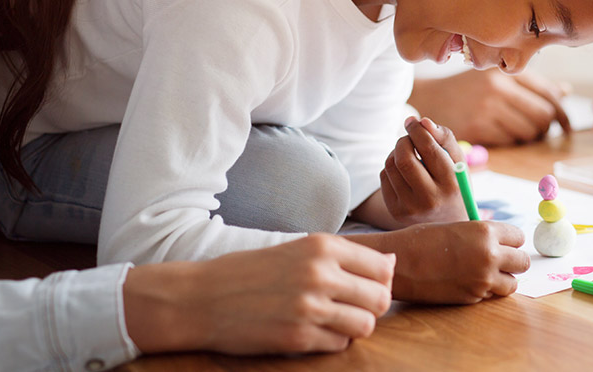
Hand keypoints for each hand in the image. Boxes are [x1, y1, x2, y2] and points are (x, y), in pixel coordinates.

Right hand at [124, 234, 394, 354]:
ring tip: (332, 321)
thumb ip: (343, 257)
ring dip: (354, 326)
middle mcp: (320, 273)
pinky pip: (339, 345)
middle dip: (371, 306)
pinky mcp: (299, 338)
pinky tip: (311, 331)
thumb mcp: (297, 250)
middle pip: (380, 297)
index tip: (363, 287)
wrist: (201, 298)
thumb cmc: (250, 272)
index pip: (382, 267)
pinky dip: (332, 342)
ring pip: (366, 324)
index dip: (379, 281)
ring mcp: (310, 307)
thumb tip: (391, 264)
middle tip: (351, 308)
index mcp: (322, 246)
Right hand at [350, 221, 529, 303]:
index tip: (502, 242)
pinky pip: (491, 295)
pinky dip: (485, 290)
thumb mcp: (456, 227)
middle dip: (513, 260)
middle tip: (499, 259)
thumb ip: (481, 234)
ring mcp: (482, 279)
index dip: (510, 240)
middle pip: (522, 262)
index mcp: (485, 232)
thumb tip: (500, 241)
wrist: (400, 263)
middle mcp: (489, 255)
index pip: (518, 237)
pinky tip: (467, 281)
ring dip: (503, 278)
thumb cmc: (422, 240)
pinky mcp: (473, 297)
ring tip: (485, 273)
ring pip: (512, 283)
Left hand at [380, 116, 467, 225]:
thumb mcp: (457, 160)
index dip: (417, 130)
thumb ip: (444, 137)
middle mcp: (431, 199)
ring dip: (396, 153)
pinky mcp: (396, 212)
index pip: (428, 149)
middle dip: (403, 141)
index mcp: (451, 184)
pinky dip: (391, 168)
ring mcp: (411, 208)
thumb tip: (421, 121)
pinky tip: (403, 173)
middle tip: (408, 138)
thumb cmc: (453, 183)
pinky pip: (384, 177)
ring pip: (390, 166)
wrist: (447, 222)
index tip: (413, 122)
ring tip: (408, 155)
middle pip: (404, 159)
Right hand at [407, 69, 569, 145]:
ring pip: (529, 132)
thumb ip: (530, 84)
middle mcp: (499, 86)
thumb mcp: (496, 76)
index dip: (562, 113)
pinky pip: (510, 141)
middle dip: (546, 128)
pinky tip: (500, 135)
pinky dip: (511, 142)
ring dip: (529, 138)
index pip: (549, 93)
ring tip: (518, 133)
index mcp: (507, 70)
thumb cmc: (466, 88)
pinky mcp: (477, 127)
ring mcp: (487, 107)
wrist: (426, 97)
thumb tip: (565, 92)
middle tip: (539, 132)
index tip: (565, 125)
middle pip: (543, 115)